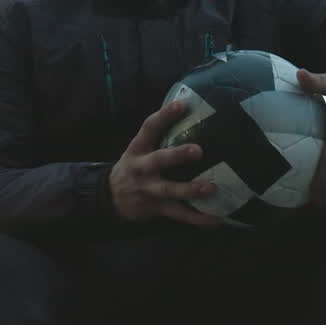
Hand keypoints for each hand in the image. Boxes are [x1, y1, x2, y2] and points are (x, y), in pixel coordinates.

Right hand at [108, 100, 221, 226]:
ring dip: (190, 190)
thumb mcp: (138, 150)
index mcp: (138, 149)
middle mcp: (141, 168)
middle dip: (177, 156)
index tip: (181, 105)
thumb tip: (189, 111)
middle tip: (198, 150)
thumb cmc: (134, 167)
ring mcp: (148, 190)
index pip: (149, 128)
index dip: (164, 116)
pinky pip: (178, 214)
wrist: (109, 198)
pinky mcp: (156, 208)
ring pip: (169, 191)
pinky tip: (215, 219)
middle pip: (158, 161)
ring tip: (211, 188)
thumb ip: (159, 137)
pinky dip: (197, 218)